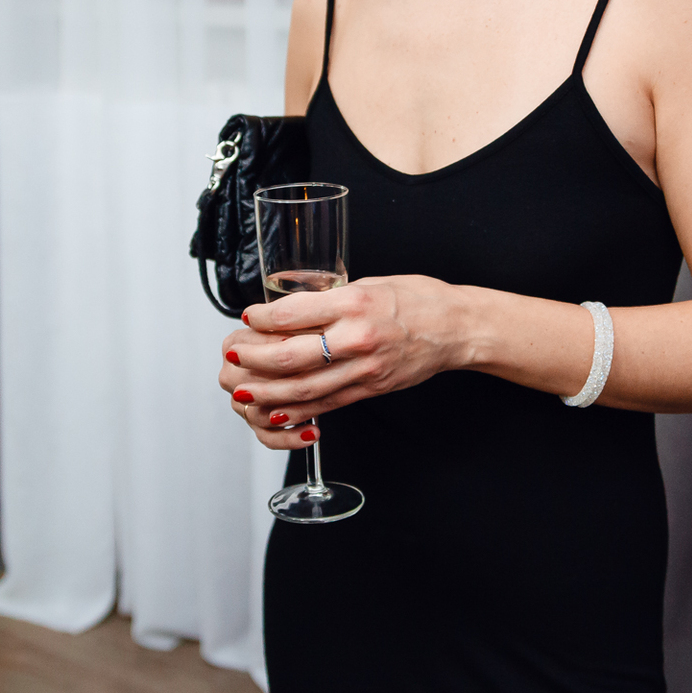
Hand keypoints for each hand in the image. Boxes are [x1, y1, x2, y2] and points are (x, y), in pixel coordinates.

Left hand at [217, 275, 464, 449]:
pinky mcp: (370, 389)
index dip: (261, 318)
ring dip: (266, 391)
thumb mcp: (370, 282)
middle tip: (233, 355)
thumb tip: (289, 305)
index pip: (292, 314)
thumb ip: (330, 297)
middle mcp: (356, 337)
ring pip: (303, 387)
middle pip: (290, 356)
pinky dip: (297, 409)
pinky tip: (275, 410)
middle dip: (253, 358)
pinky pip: (326, 403)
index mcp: (354, 302)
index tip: (248, 316)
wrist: (457, 328)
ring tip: (242, 390)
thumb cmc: (418, 299)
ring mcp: (364, 368)